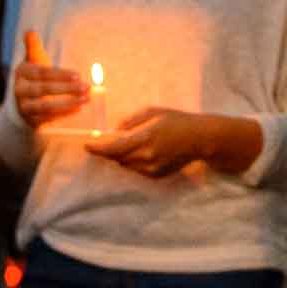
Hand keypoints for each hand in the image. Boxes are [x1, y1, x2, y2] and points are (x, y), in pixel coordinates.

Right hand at [10, 33, 85, 128]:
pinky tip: (79, 108)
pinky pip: (48, 118)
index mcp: (21, 72)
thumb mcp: (33, 60)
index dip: (60, 74)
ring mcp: (25, 106)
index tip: (78, 75)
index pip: (41, 73)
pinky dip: (64, 114)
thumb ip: (33, 47)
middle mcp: (20, 90)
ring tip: (86, 99)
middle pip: (43, 89)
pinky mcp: (31, 120)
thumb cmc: (34, 74)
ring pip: (45, 106)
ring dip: (67, 103)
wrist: (23, 99)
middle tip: (86, 87)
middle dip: (66, 89)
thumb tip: (30, 31)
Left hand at [87, 107, 211, 177]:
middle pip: (117, 158)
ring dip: (123, 156)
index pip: (113, 148)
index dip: (97, 149)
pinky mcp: (156, 175)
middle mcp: (146, 156)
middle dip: (110, 150)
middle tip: (111, 141)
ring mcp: (151, 168)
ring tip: (135, 144)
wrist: (199, 139)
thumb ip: (131, 121)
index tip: (87, 146)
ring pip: (126, 165)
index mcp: (145, 138)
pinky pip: (137, 170)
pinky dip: (135, 161)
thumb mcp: (153, 112)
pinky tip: (147, 151)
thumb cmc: (176, 120)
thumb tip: (115, 130)